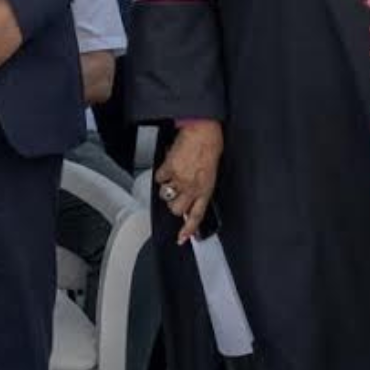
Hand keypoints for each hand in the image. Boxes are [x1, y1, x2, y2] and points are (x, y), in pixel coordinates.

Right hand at [155, 120, 223, 244]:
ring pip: (165, 195)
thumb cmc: (210, 147)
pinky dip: (162, 173)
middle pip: (175, 209)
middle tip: (176, 193)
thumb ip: (200, 187)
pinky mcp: (169, 168)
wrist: (203, 131)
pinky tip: (168, 165)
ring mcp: (180, 179)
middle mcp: (193, 187)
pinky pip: (159, 178)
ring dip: (166, 188)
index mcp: (206, 189)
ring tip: (172, 177)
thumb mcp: (210, 173)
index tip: (181, 238)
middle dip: (174, 203)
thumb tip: (191, 196)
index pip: (196, 216)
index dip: (188, 230)